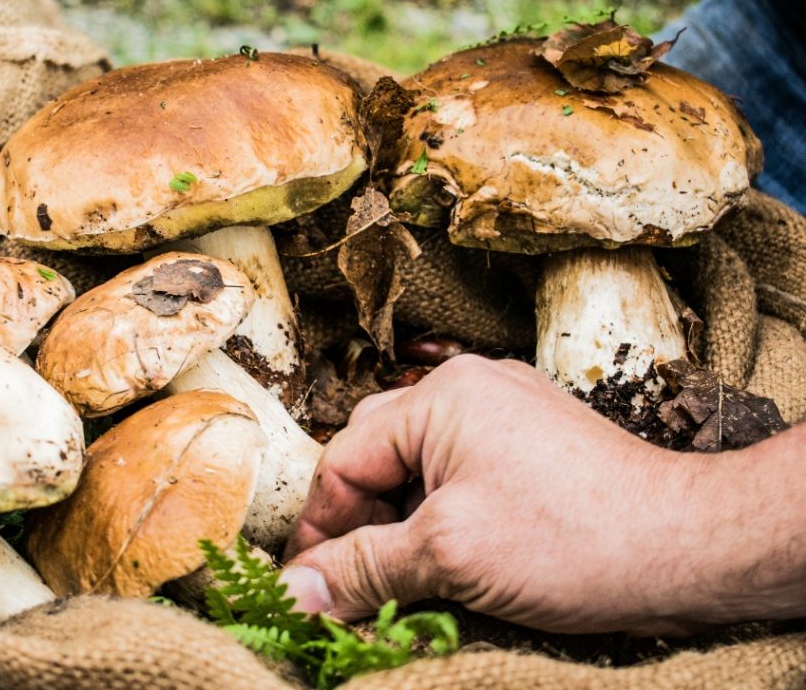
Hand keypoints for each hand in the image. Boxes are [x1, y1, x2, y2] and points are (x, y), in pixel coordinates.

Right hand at [282, 355, 726, 634]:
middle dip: (356, 523)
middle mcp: (469, 391)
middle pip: (375, 456)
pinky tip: (445, 560)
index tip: (309, 585)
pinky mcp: (531, 446)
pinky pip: (458, 475)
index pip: (344, 459)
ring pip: (416, 469)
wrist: (690, 546)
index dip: (320, 528)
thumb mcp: (448, 554)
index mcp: (441, 397)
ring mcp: (504, 415)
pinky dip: (438, 517)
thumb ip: (362, 568)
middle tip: (348, 584)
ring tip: (400, 579)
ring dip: (398, 524)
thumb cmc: (575, 537)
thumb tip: (293, 592)